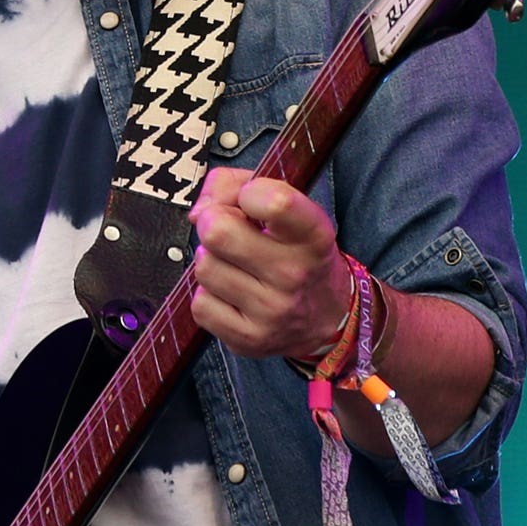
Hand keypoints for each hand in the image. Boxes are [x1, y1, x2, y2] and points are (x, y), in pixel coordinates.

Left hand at [187, 167, 353, 360]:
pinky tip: (232, 293)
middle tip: (229, 232)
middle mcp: (295, 274)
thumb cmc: (298, 253)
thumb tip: (198, 212)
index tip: (250, 200)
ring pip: (204, 267)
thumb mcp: (289, 207)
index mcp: (312, 235)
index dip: (247, 192)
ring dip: (212, 261)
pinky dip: (210, 296)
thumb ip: (236, 186)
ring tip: (236, 265)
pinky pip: (200, 305)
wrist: (328, 316)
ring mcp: (272, 311)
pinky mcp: (249, 338)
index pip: (275, 202)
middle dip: (213, 224)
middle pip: (217, 233)